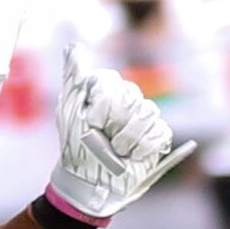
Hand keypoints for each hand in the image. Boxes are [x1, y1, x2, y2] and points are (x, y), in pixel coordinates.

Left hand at [49, 45, 191, 223]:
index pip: (112, 83)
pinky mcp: (157, 138)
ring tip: (115, 150)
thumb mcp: (70, 110)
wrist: (88, 180)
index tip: (90, 121)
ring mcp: (144, 119)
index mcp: (107, 90)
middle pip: (131, 97)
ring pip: (147, 112)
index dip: (100, 106)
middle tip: (102, 137)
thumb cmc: (76, 146)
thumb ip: (74, 77)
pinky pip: (159, 133)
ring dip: (126, 138)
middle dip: (113, 123)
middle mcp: (127, 100)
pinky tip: (129, 156)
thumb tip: (74, 48)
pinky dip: (141, 148)